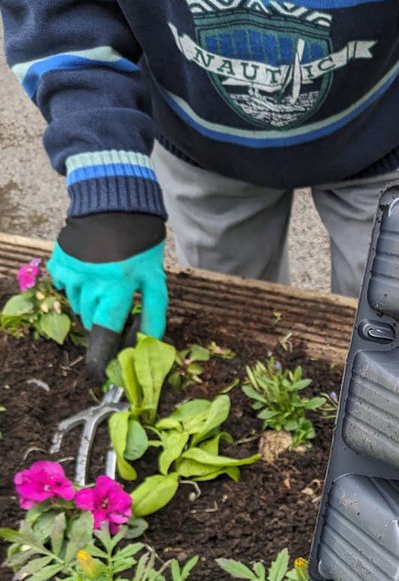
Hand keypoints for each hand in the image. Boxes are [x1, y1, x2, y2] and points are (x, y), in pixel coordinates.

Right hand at [48, 213, 166, 379]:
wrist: (116, 205)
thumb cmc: (142, 246)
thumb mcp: (156, 281)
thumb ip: (153, 315)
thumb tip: (146, 345)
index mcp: (116, 289)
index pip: (105, 333)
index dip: (101, 357)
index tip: (98, 375)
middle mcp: (89, 283)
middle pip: (91, 322)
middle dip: (103, 323)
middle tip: (116, 308)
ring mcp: (71, 271)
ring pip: (77, 307)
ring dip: (90, 306)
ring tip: (105, 286)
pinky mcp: (59, 261)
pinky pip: (65, 287)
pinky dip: (76, 287)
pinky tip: (90, 273)